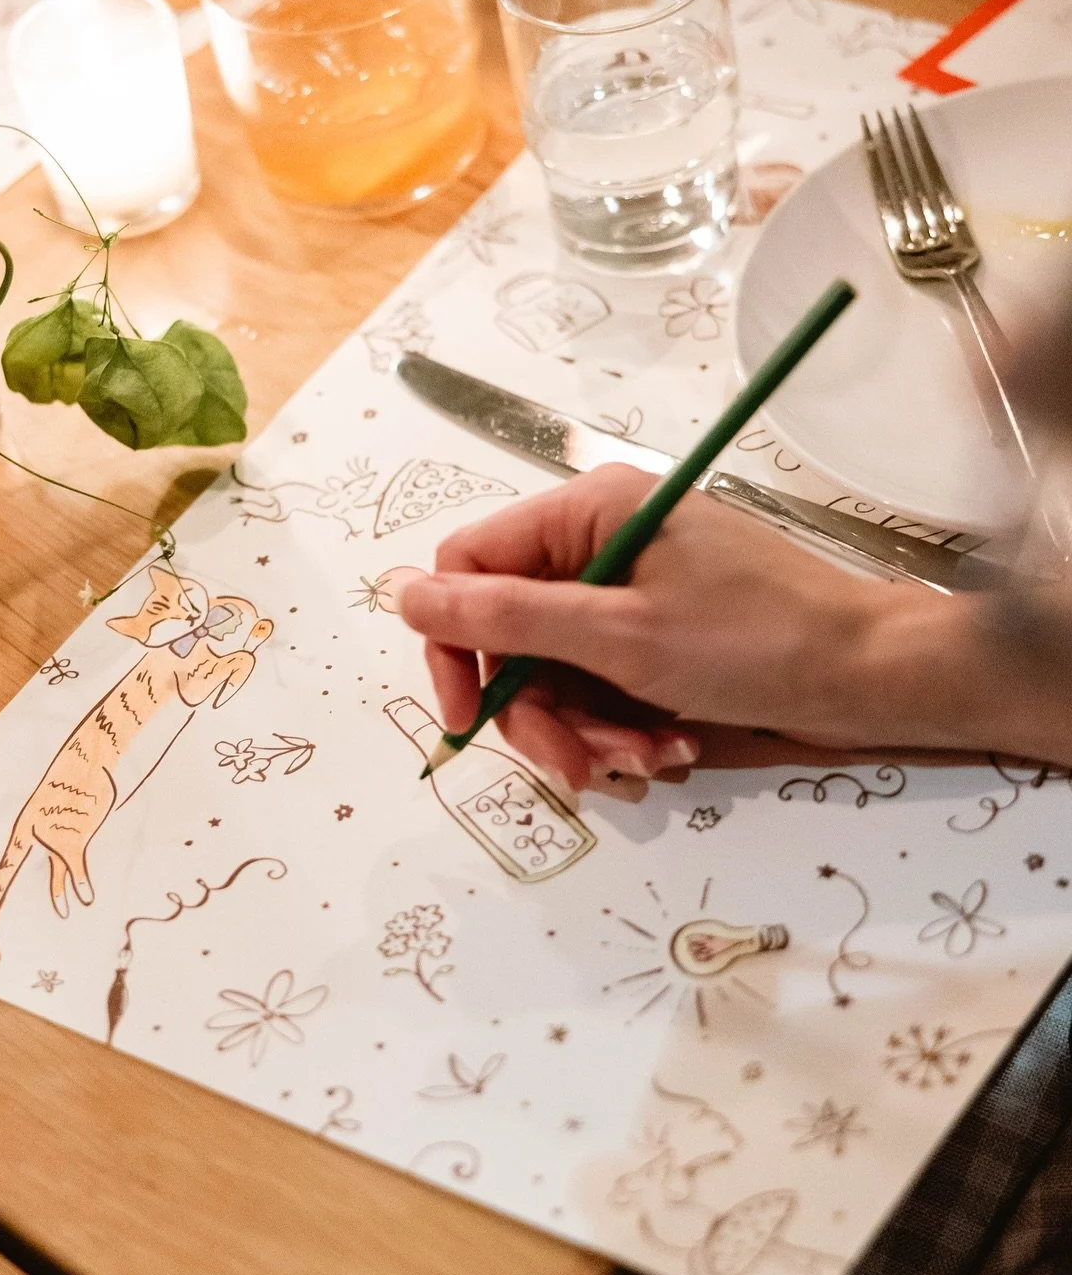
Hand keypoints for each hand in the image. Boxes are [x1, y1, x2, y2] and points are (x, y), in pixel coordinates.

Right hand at [396, 464, 896, 790]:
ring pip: (552, 672)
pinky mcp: (655, 636)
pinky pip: (598, 686)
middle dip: (537, 708)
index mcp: (587, 511)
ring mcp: (629, 590)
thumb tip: (402, 592)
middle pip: (509, 631)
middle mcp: (599, 542)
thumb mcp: (621, 635)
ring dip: (583, 729)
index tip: (469, 716)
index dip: (455, 641)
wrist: (872, 679)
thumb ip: (507, 616)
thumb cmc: (758, 642)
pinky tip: (666, 747)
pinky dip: (619, 726)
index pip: (470, 565)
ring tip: (642, 758)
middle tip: (578, 763)